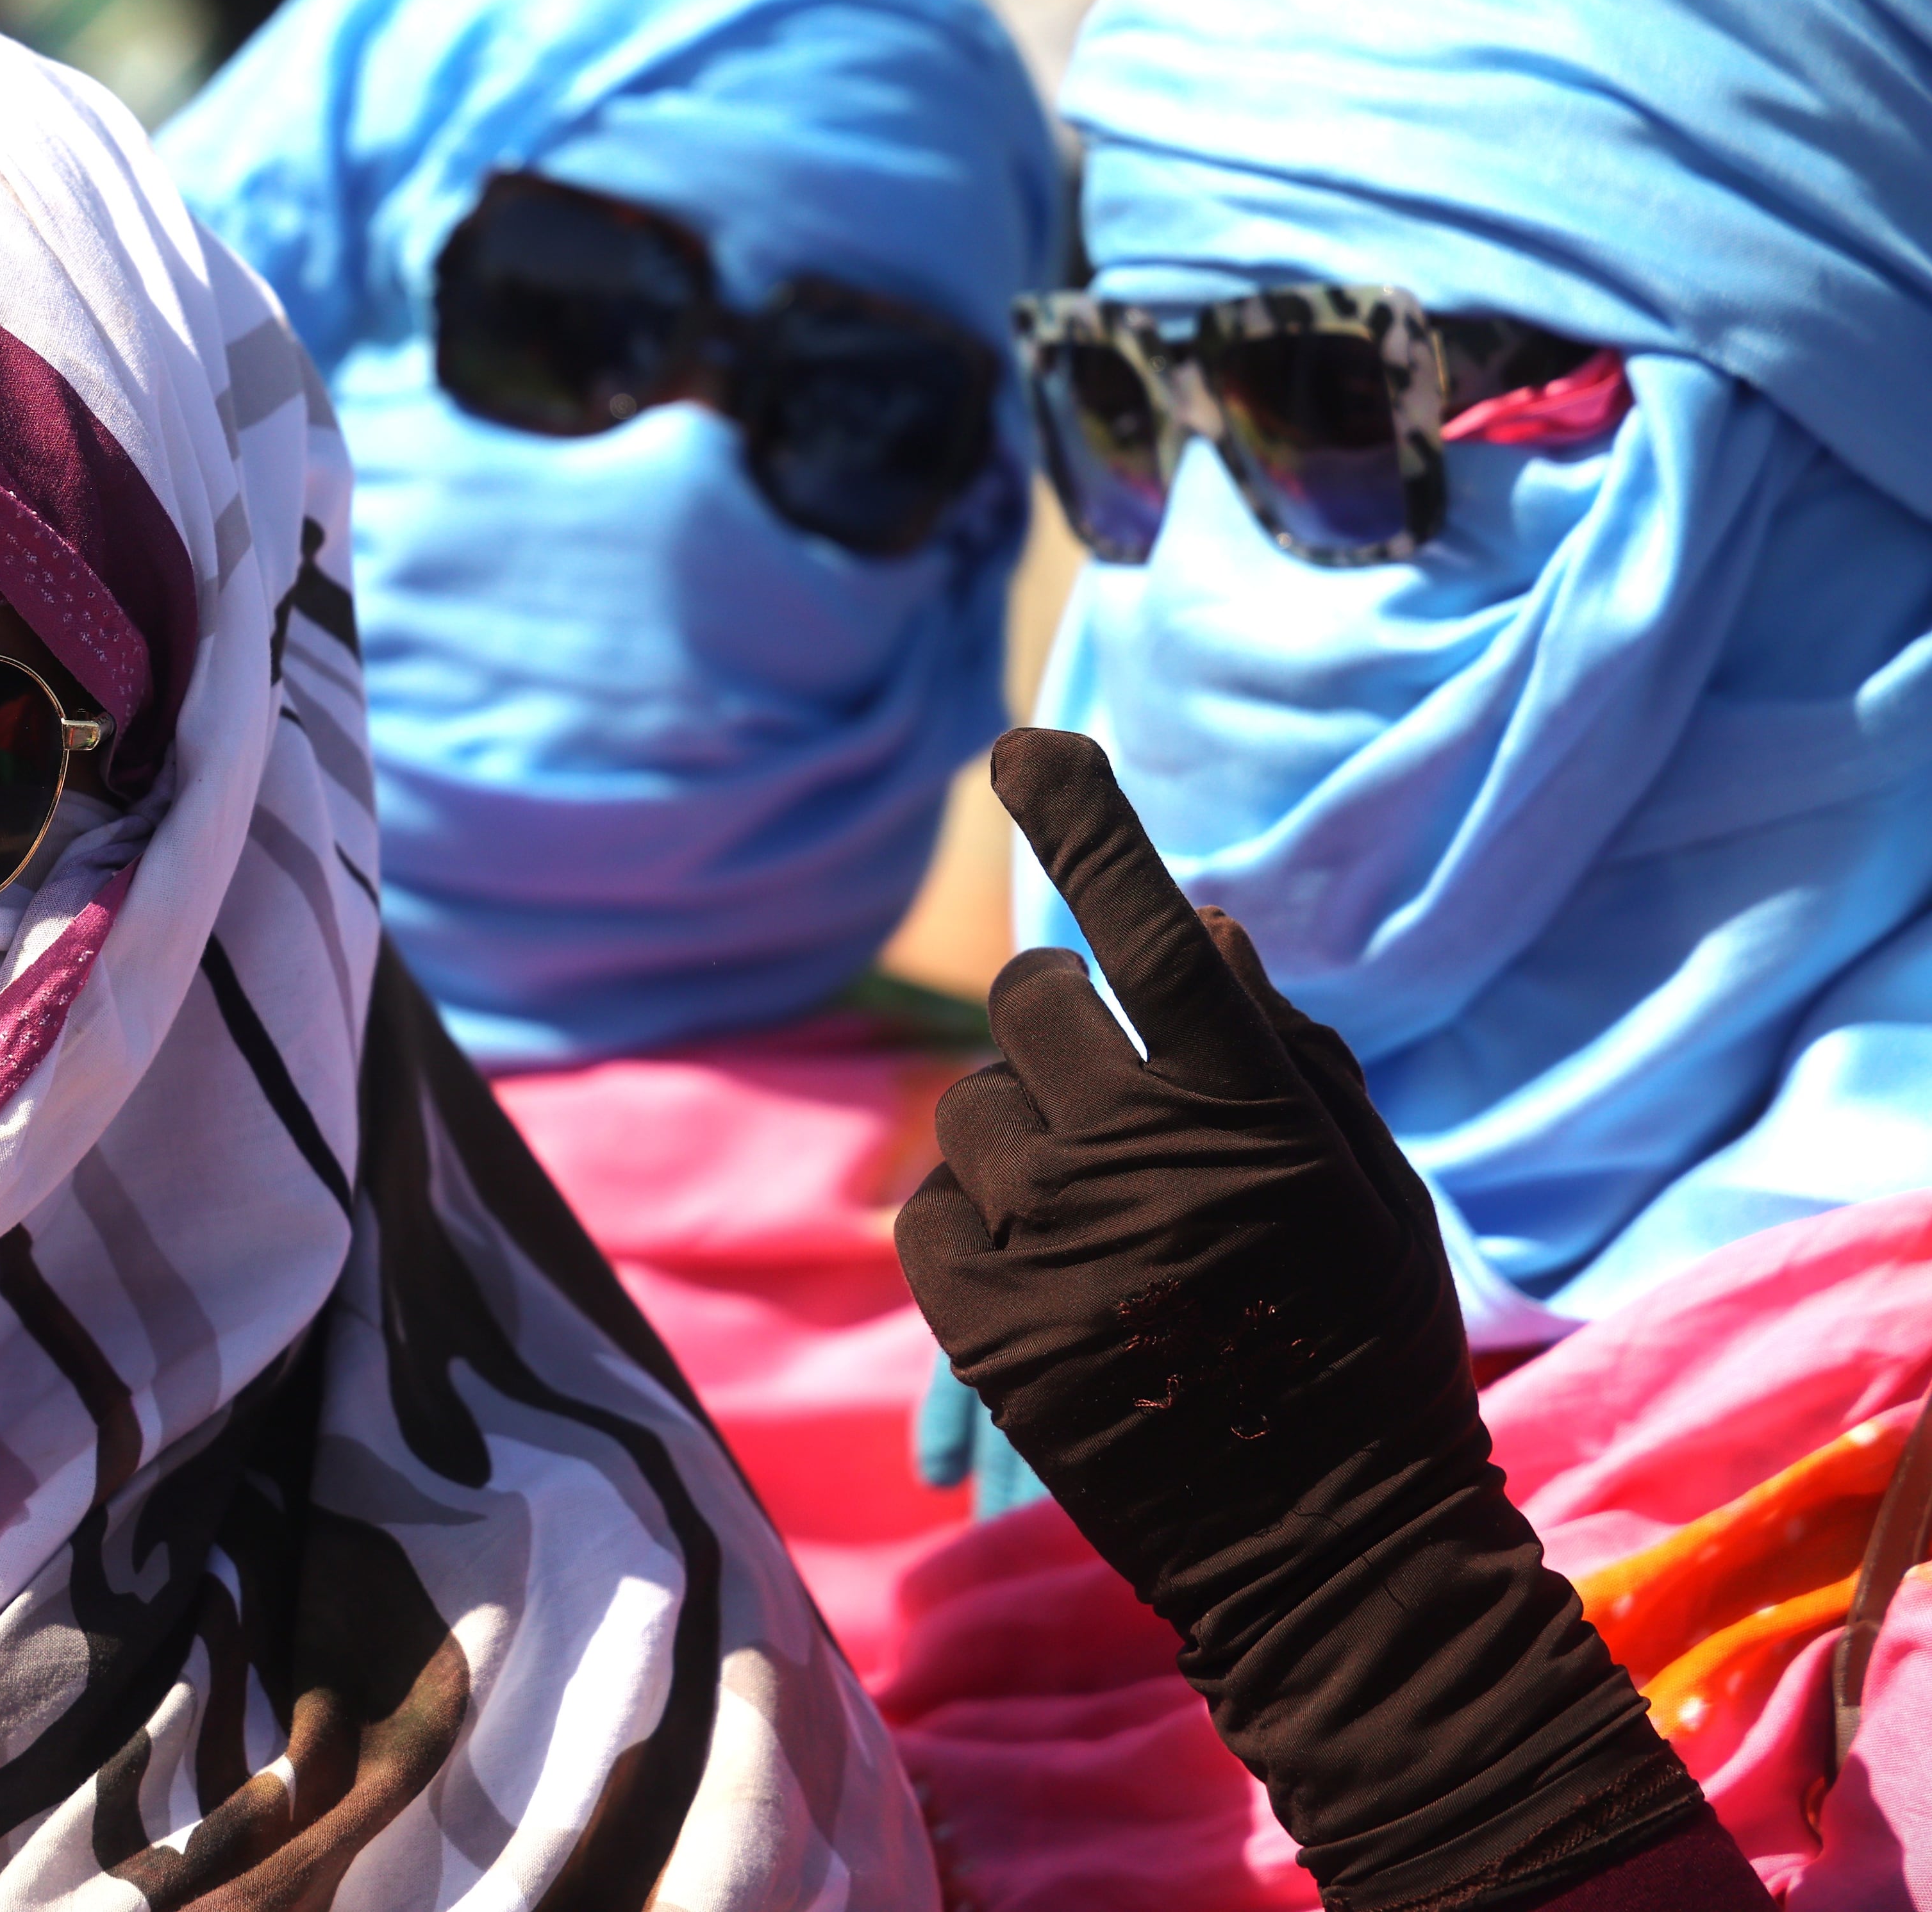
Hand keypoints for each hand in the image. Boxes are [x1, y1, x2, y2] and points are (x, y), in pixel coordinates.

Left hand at [898, 729, 1699, 1910]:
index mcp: (1248, 1108)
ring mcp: (1052, 1239)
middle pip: (1029, 995)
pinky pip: (929, 1205)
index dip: (1088, 817)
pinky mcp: (981, 1322)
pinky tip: (1043, 1270)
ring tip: (1093, 1217)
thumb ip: (1287, 1050)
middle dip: (1059, 1020)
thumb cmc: (1362, 1348)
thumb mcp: (1367, 1188)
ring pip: (970, 1102)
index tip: (1027, 746)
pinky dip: (972, 1217)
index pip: (1155, 920)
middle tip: (1106, 1093)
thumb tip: (1208, 923)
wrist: (1328, 1550)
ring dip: (1018, 1132)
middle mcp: (1139, 1153)